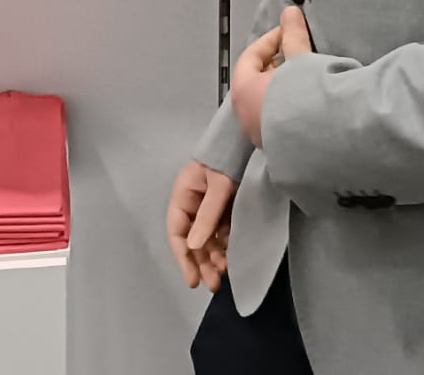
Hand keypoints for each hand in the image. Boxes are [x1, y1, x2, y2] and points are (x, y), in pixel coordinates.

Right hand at [167, 160, 236, 291]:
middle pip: (193, 239)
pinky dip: (225, 243)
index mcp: (183, 195)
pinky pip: (221, 229)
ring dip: (214, 256)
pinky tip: (232, 255)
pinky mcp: (225, 205)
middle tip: (214, 285)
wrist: (246, 137)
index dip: (183, 258)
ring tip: (224, 273)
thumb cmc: (227, 158)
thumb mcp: (218, 186)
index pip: (177, 232)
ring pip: (208, 237)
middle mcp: (194, 202)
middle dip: (202, 262)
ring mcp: (210, 204)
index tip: (193, 280)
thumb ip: (207, 216)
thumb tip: (193, 247)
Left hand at [230, 5, 314, 149]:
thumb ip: (293, 37)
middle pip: (257, 80)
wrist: (321, 142)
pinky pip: (278, 121)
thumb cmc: (303, 98)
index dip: (270, 40)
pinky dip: (289, 108)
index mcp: (244, 90)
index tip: (290, 33)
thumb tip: (290, 13)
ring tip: (307, 79)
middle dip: (278, 65)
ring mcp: (259, 135)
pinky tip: (309, 104)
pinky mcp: (276, 150)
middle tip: (299, 54)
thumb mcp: (300, 61)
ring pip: (268, 102)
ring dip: (284, 88)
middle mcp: (245, 114)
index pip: (250, 56)